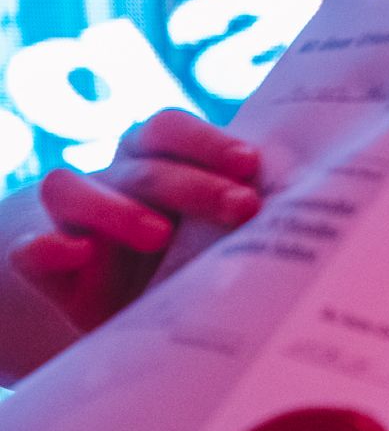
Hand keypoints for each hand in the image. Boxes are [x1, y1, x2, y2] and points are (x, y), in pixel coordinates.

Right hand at [8, 110, 261, 329]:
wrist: (116, 300)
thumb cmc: (187, 259)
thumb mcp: (219, 238)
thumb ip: (249, 221)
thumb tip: (316, 213)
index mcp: (157, 162)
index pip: (170, 130)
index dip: (208, 141)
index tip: (251, 163)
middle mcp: (115, 181)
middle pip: (145, 166)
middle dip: (195, 184)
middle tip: (244, 207)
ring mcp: (74, 219)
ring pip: (70, 189)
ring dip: (116, 209)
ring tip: (158, 234)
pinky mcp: (46, 266)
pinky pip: (30, 248)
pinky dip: (47, 248)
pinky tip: (74, 252)